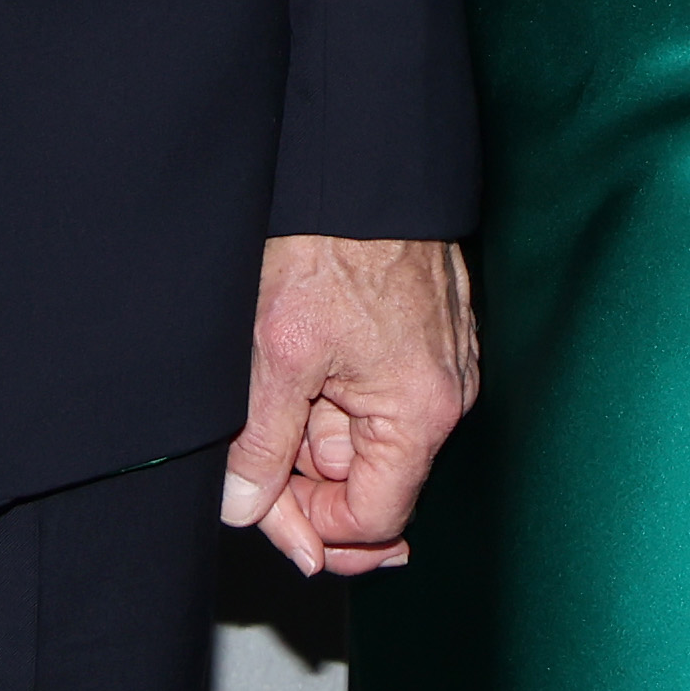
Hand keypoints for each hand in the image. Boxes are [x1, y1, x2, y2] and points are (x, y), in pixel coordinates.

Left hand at [223, 235, 476, 578]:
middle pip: (367, 479)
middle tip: (252, 445)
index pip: (373, 519)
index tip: (263, 507)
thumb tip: (244, 509)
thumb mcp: (277, 353)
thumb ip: (261, 443)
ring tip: (278, 374)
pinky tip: (301, 360)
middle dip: (305, 470)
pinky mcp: (426, 338)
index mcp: (420, 413)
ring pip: (365, 434)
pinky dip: (334, 390)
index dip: (312, 525)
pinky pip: (376, 393)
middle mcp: (445, 398)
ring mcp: (440, 366)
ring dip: (313, 424)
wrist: (363, 166)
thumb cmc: (329, 244)